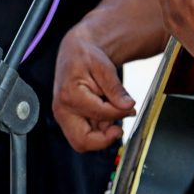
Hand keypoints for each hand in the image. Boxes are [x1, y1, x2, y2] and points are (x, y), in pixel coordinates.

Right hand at [53, 25, 135, 151]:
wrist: (74, 52)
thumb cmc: (85, 56)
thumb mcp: (104, 67)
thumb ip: (115, 89)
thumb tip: (127, 106)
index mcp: (69, 95)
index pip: (99, 114)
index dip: (119, 113)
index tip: (131, 108)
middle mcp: (62, 110)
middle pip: (82, 142)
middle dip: (104, 139)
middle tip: (120, 129)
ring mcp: (64, 117)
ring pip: (84, 141)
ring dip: (102, 133)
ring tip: (113, 111)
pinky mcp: (69, 120)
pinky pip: (84, 134)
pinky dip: (98, 129)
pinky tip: (106, 112)